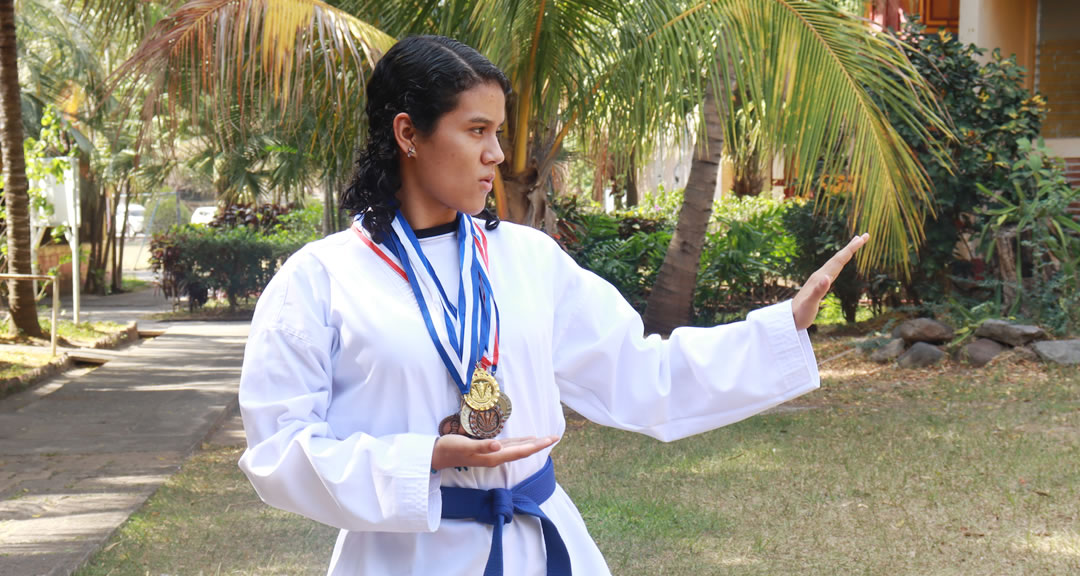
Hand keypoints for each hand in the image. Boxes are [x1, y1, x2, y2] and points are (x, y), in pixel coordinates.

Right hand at [431, 434, 558, 470]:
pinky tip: (525, 440)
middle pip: (523, 450)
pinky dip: (520, 442)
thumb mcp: (466, 446)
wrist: (438, 454)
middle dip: (540, 444)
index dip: (537, 445)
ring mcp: (493, 454)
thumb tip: (499, 447)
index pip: (521, 451)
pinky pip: (510, 446)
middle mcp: (497, 456)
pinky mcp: (488, 450)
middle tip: (556, 437)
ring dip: (532, 444)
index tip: (551, 439)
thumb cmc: (451, 448)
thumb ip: (483, 447)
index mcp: (495, 456)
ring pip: (518, 448)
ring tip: (545, 439)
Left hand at [791, 233, 868, 330]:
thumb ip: (818, 291)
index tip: (862, 238)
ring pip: (835, 262)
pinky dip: (840, 263)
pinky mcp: (818, 284)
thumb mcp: (810, 304)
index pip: (838, 260)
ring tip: (855, 243)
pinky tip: (840, 263)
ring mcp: (819, 279)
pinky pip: (832, 269)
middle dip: (851, 247)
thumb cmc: (800, 313)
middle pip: (838, 258)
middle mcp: (820, 275)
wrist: (788, 318)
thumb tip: (827, 277)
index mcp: (820, 277)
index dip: (851, 249)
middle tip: (865, 235)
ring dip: (846, 252)